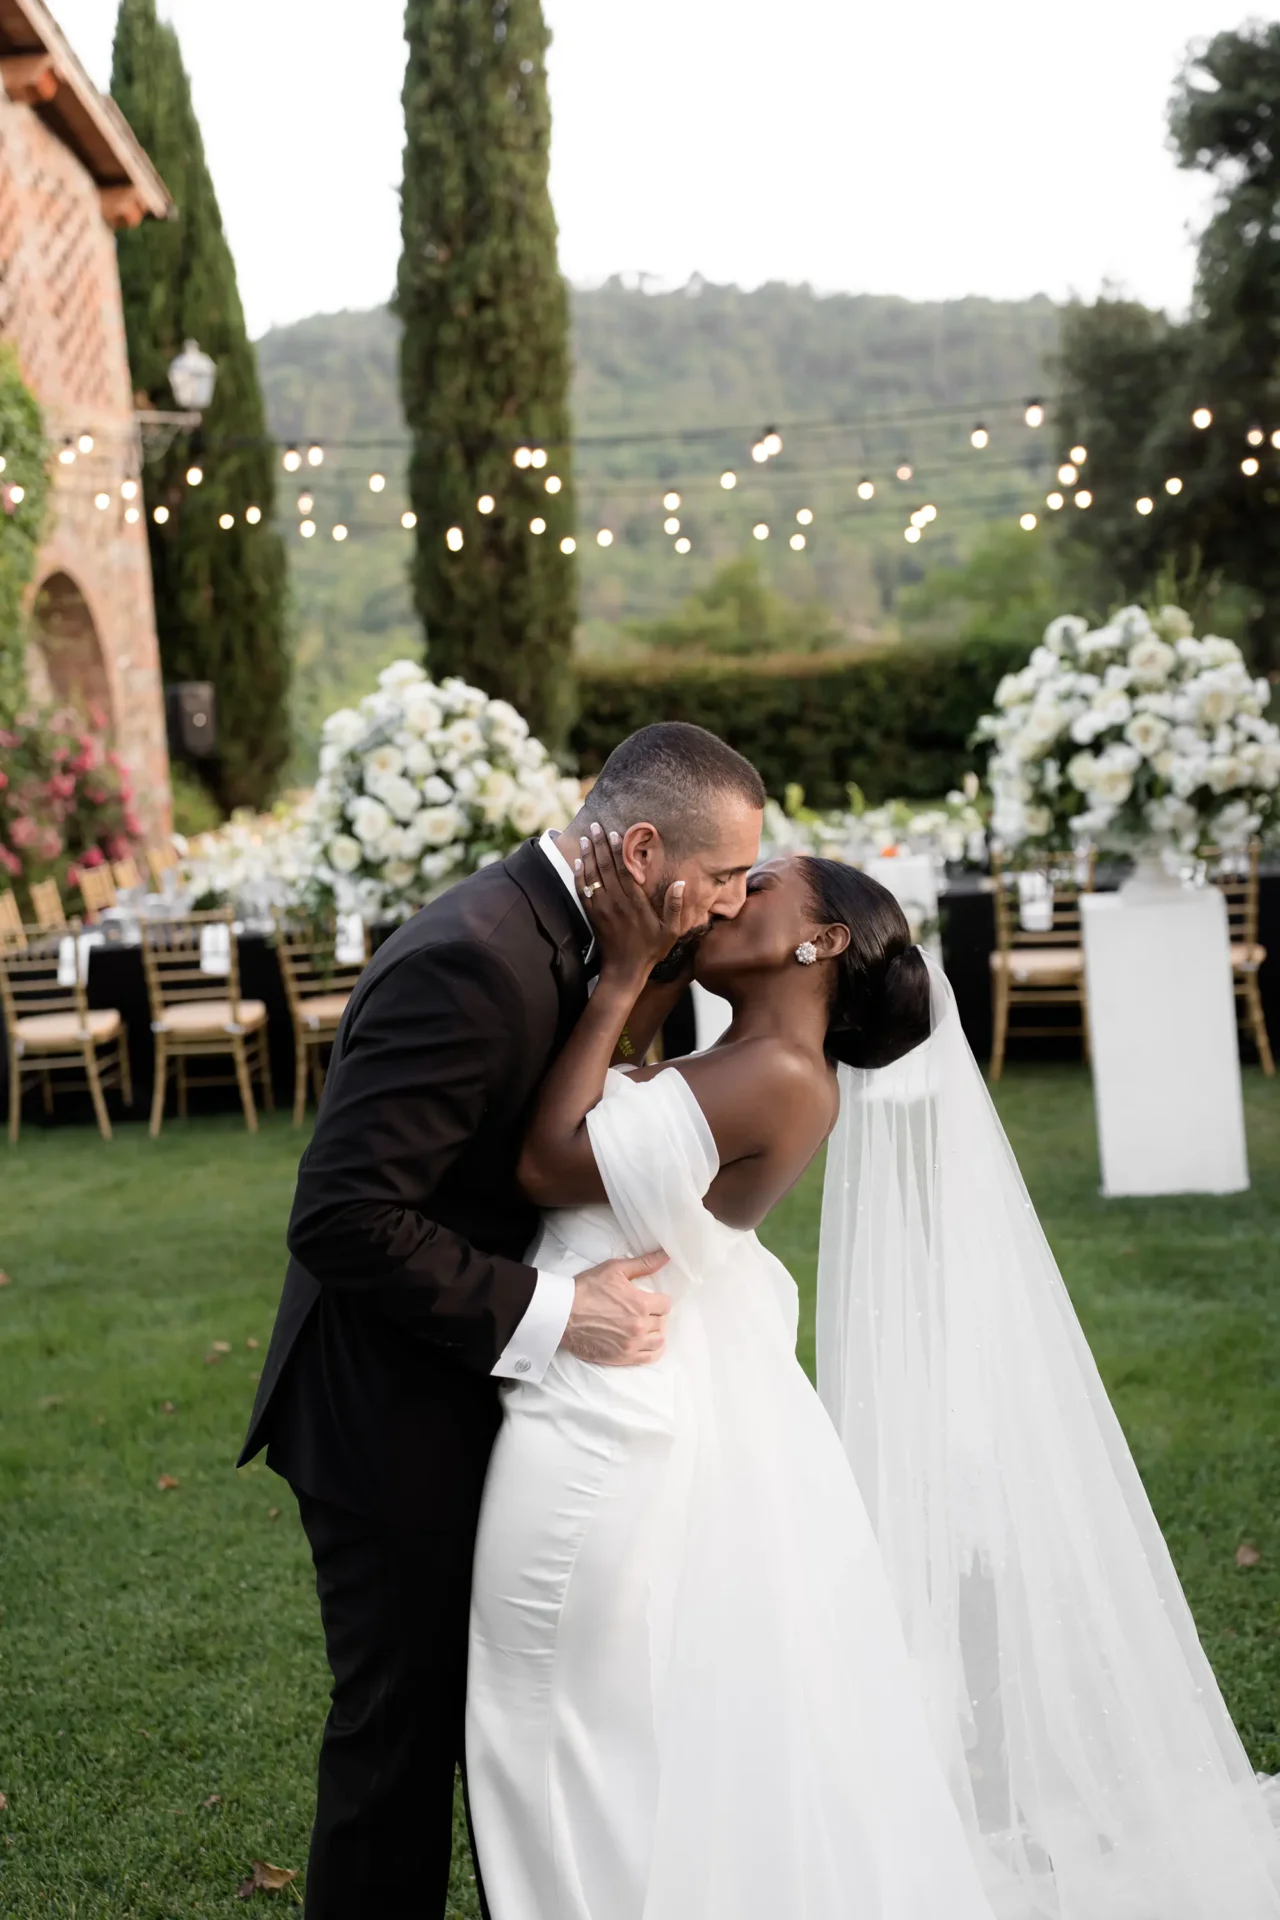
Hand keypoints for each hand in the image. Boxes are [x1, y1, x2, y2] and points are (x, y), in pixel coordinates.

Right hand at [560, 1249, 672, 1365]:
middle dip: (654, 1315)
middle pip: (662, 1322)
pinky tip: (647, 1343)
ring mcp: (632, 1344)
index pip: (666, 1304)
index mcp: (640, 1303)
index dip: (658, 1300)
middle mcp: (639, 1326)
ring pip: (659, 1340)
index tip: (650, 1299)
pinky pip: (649, 1358)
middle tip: (642, 1311)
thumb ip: (644, 1264)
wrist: (562, 1313)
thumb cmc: (586, 1289)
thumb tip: (666, 1256)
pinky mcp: (623, 1358)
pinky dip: (653, 1351)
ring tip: (644, 1327)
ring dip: (655, 1332)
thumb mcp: (615, 1269)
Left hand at [575, 823, 698, 983]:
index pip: (624, 870)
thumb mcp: (671, 931)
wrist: (624, 971)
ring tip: (585, 838)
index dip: (618, 850)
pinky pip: (583, 891)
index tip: (614, 833)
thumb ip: (675, 906)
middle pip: (605, 867)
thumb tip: (680, 883)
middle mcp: (616, 902)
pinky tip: (578, 863)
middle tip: (595, 826)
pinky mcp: (592, 916)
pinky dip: (579, 876)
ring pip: (592, 876)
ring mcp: (601, 909)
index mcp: (635, 902)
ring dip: (588, 855)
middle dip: (599, 845)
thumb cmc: (651, 950)